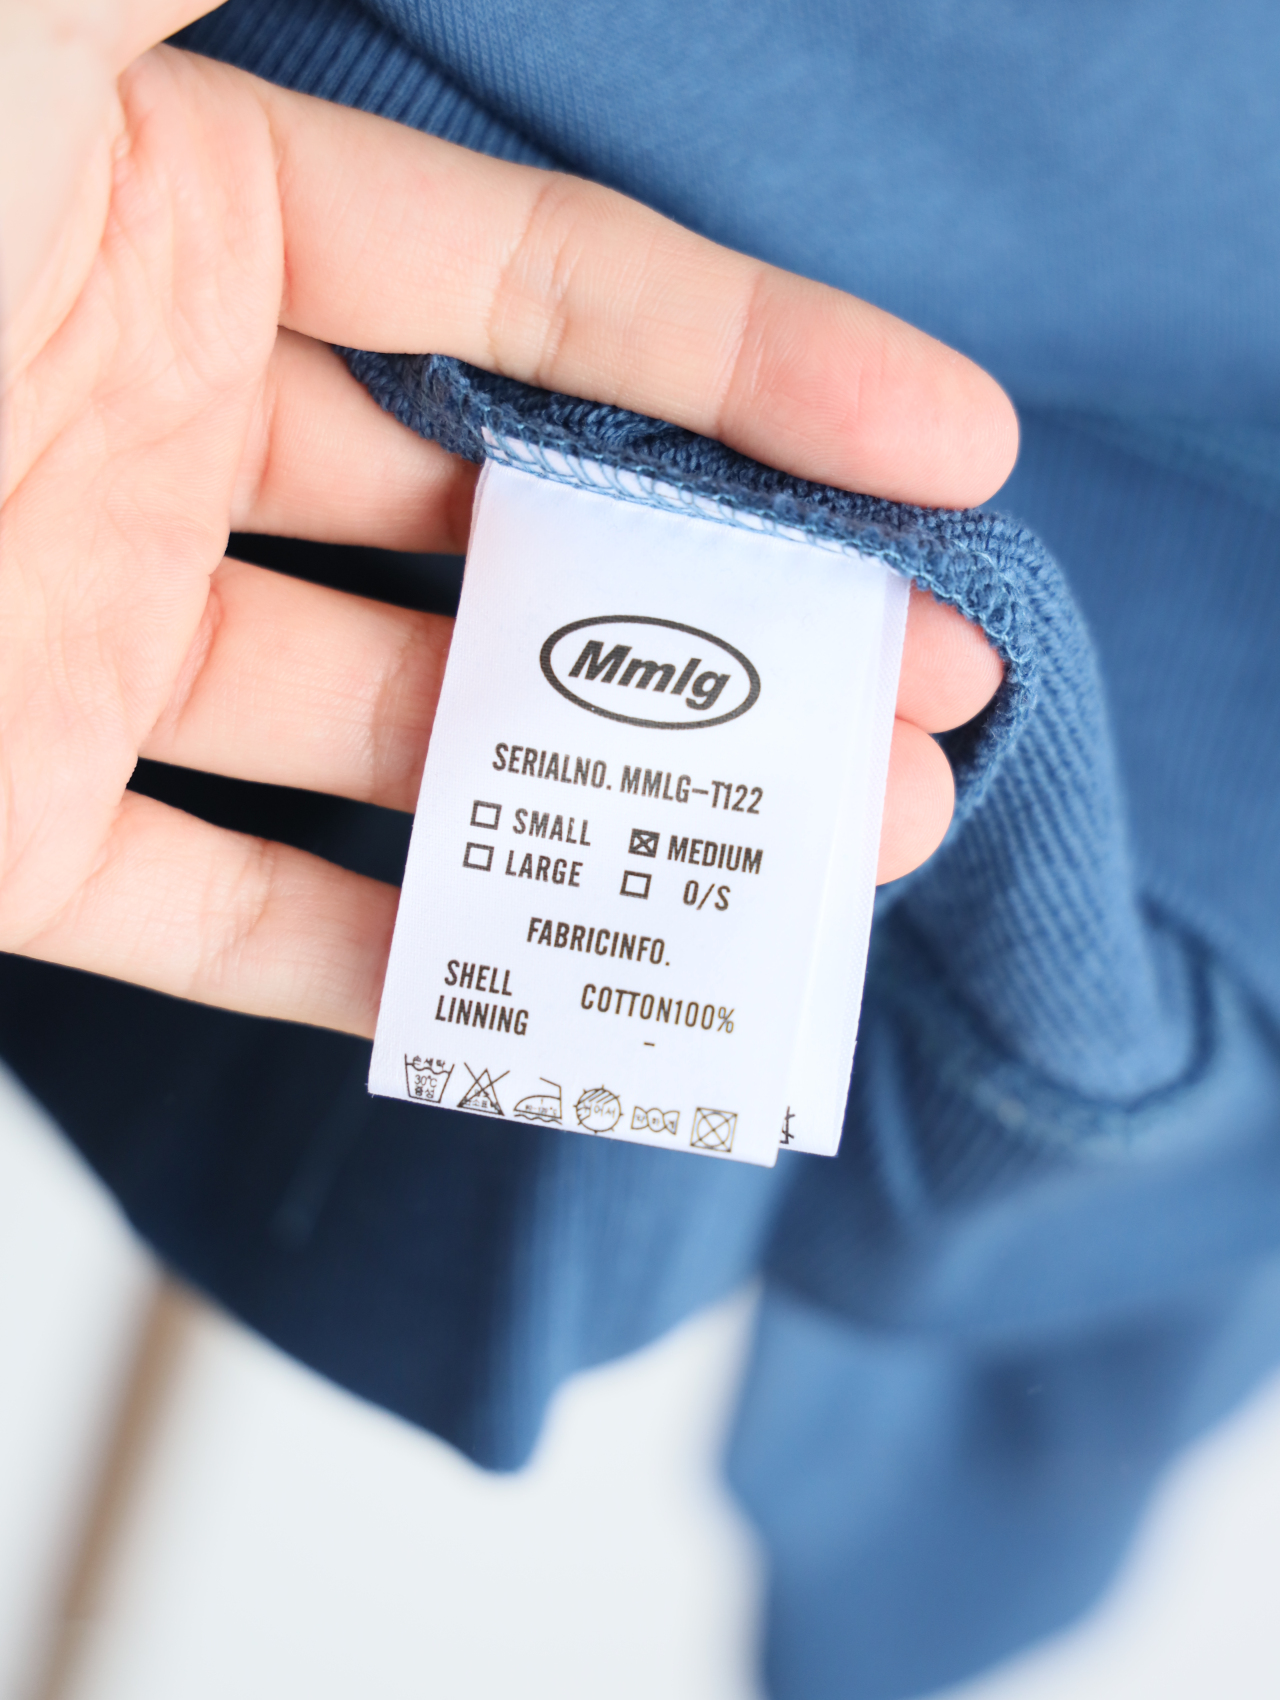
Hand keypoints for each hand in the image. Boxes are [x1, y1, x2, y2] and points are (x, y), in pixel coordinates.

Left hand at [0, 5, 1014, 1037]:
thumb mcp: (25, 16)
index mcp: (182, 222)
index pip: (536, 298)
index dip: (760, 364)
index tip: (948, 450)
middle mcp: (155, 437)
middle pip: (514, 541)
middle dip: (738, 618)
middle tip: (924, 698)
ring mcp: (87, 646)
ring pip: (406, 743)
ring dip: (614, 805)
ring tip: (835, 852)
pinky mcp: (6, 832)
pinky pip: (222, 919)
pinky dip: (388, 969)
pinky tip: (559, 987)